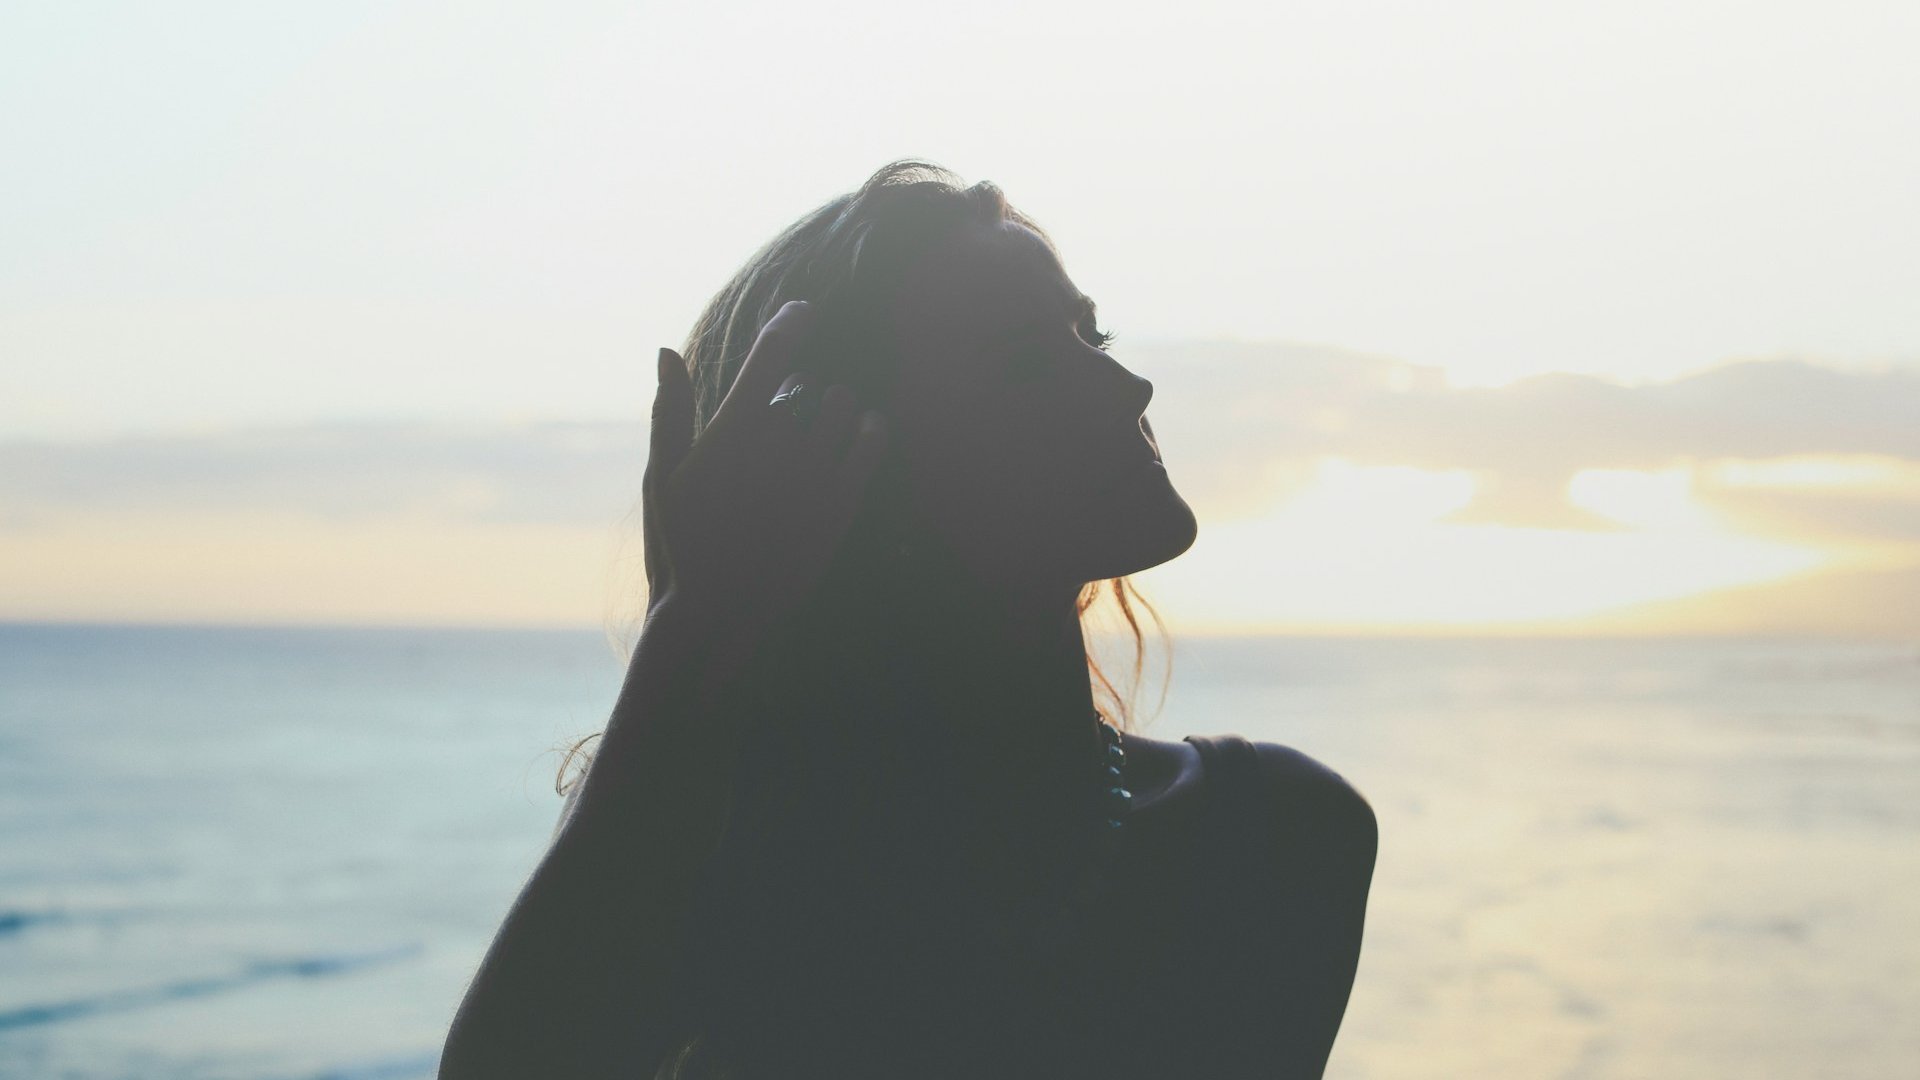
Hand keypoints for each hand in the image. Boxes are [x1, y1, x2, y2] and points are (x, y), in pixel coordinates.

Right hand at [642, 300, 889, 652]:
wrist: (715, 614)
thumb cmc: (681, 543)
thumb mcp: (661, 477)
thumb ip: (669, 410)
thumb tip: (665, 349)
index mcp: (732, 432)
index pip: (774, 351)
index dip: (792, 320)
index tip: (801, 311)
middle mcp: (777, 448)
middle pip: (806, 384)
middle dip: (797, 391)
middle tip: (782, 417)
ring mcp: (813, 476)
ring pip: (843, 406)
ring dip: (834, 407)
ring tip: (817, 427)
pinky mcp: (841, 506)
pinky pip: (871, 443)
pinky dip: (870, 427)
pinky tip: (862, 430)